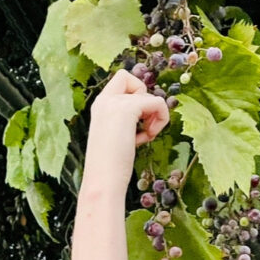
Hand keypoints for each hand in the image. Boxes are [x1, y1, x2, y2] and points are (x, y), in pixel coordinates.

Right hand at [83, 69, 169, 195]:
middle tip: (140, 123)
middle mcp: (104, 101)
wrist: (102, 182)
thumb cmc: (110, 168)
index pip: (120, 81)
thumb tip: (149, 113)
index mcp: (99, 107)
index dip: (135, 95)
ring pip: (148, 93)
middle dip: (144, 99)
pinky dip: (161, 120)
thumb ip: (126, 121)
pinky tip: (147, 138)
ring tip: (145, 136)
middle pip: (130, 78)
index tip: (135, 121)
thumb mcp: (117, 136)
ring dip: (154, 115)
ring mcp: (114, 103)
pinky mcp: (126, 109)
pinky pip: (158, 102)